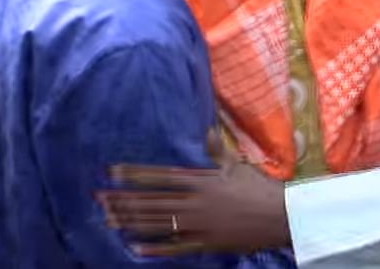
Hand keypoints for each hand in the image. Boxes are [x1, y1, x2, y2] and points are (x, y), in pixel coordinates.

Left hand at [97, 129, 290, 255]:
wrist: (280, 216)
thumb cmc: (259, 188)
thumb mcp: (237, 166)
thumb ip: (218, 151)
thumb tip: (208, 130)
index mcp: (201, 181)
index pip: (160, 176)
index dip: (134, 174)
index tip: (112, 171)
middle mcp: (195, 202)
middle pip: (152, 200)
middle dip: (123, 199)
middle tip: (99, 198)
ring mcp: (199, 225)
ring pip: (158, 222)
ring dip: (132, 221)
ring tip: (109, 219)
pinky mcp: (205, 243)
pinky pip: (175, 247)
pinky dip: (155, 248)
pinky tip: (135, 247)